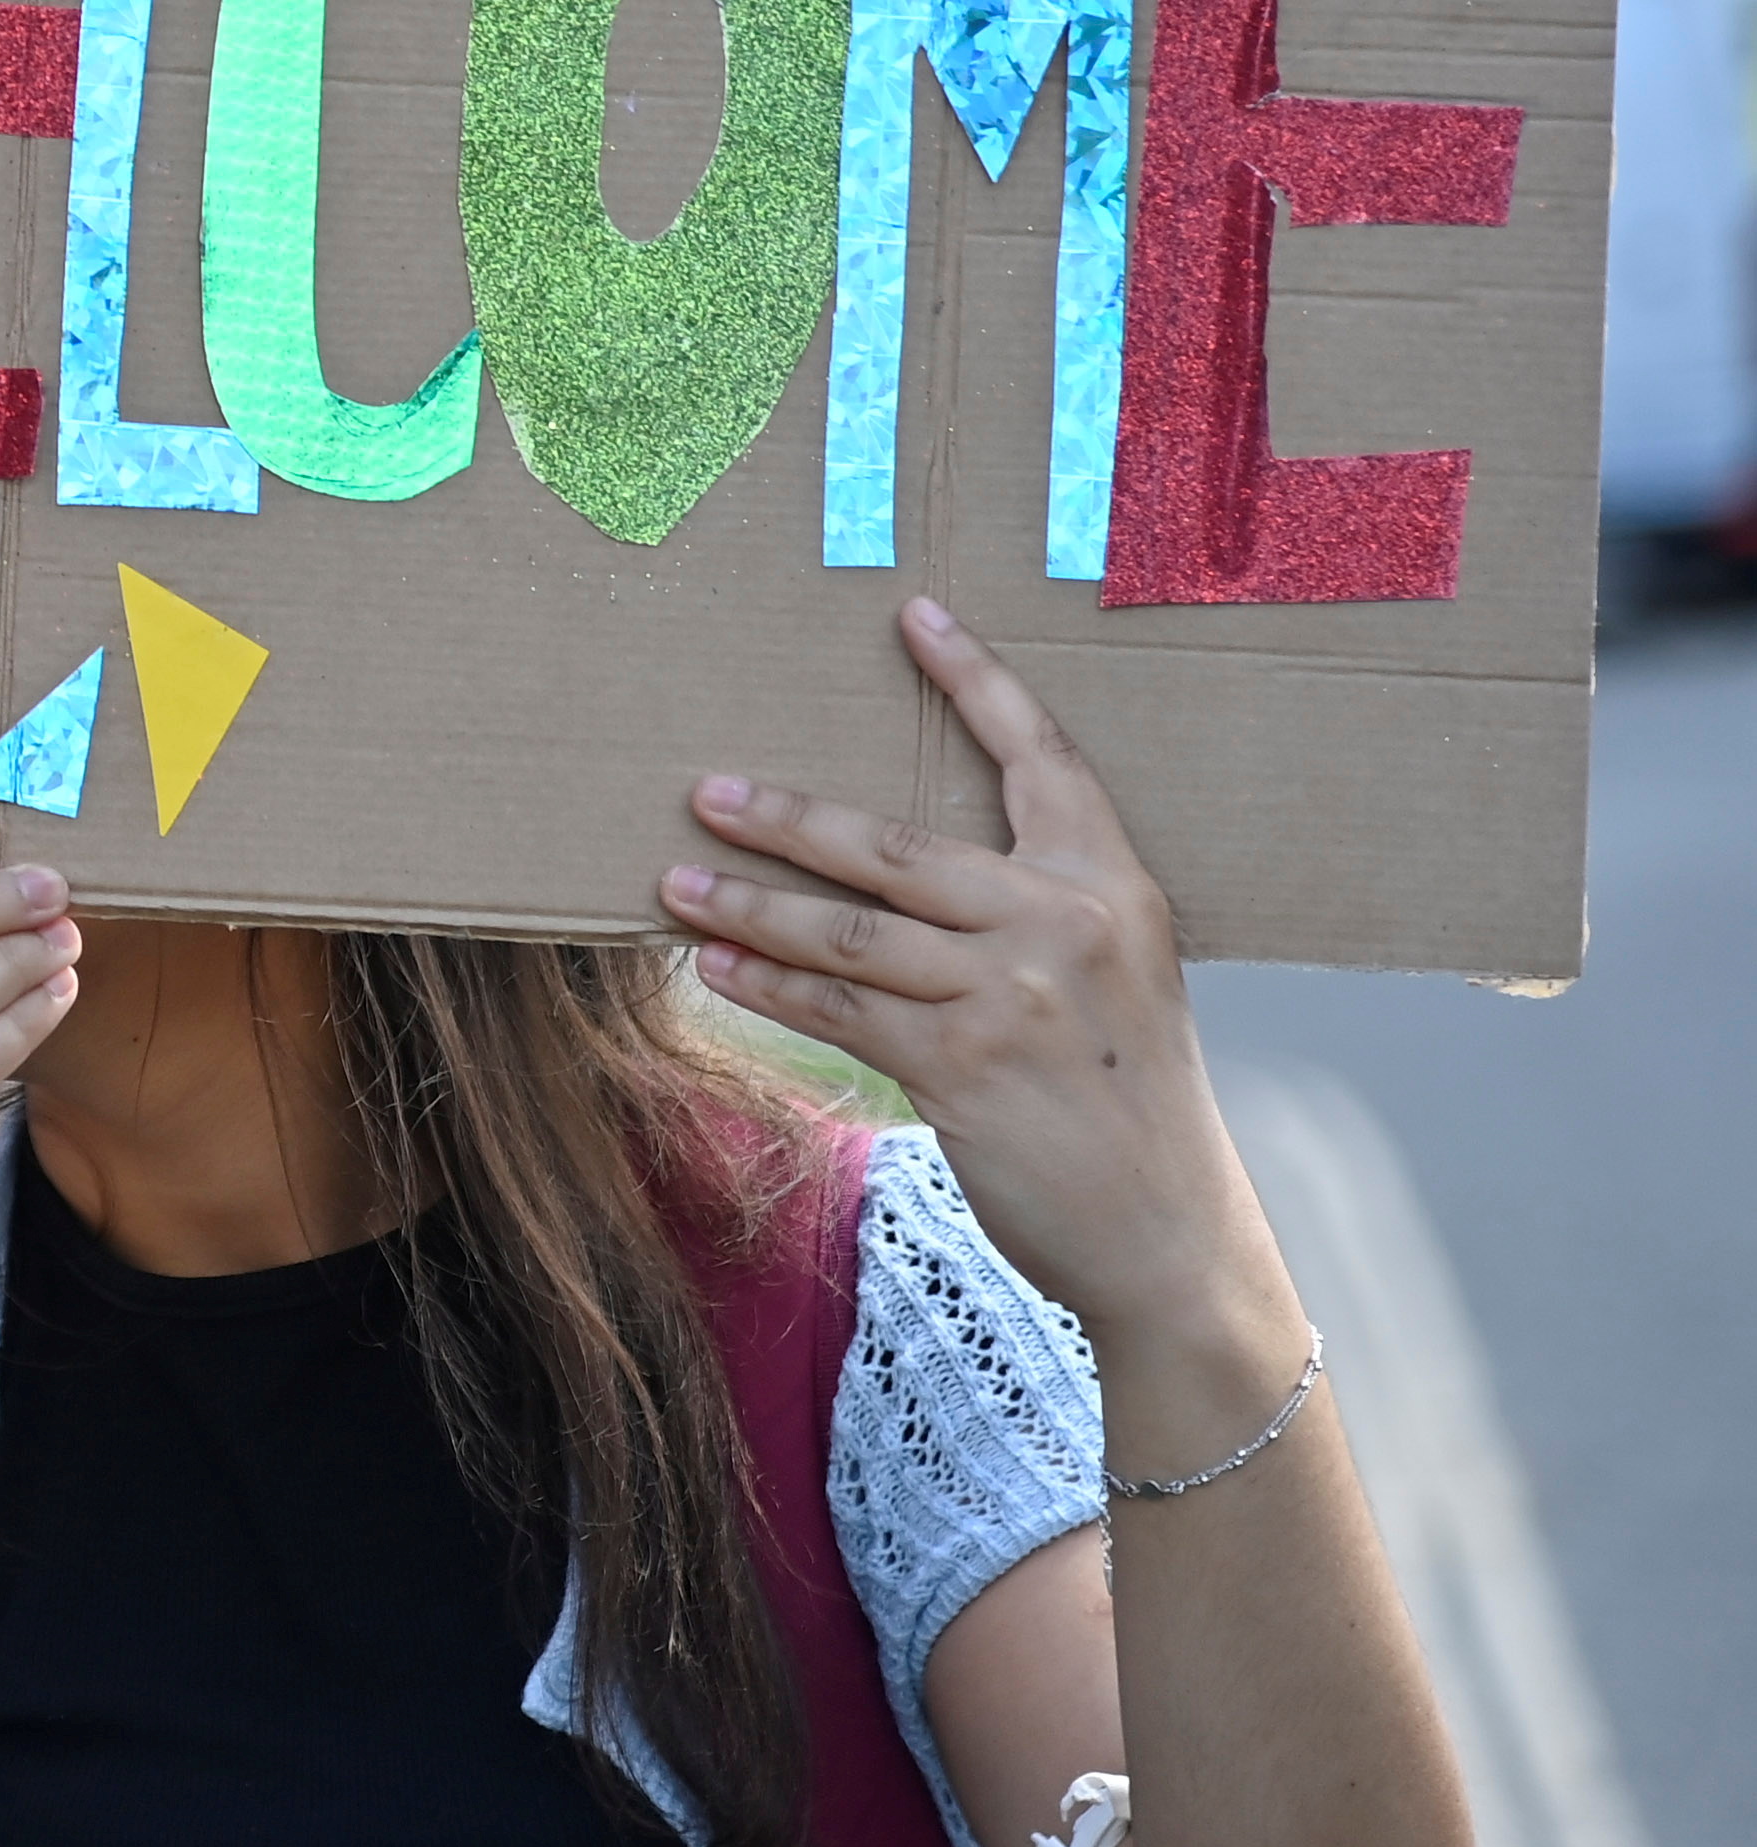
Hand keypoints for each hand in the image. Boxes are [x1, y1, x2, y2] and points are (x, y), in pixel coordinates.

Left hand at [661, 598, 1280, 1354]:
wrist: (1171, 1231)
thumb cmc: (1132, 1102)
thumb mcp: (1118, 980)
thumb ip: (1041, 915)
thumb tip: (914, 876)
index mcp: (1114, 884)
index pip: (1040, 757)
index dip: (975, 681)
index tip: (913, 614)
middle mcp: (1065, 923)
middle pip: (898, 845)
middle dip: (790, 817)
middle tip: (706, 788)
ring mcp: (1012, 995)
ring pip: (849, 931)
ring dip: (750, 905)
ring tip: (674, 879)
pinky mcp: (962, 1067)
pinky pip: (839, 1012)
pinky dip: (766, 985)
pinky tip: (713, 965)